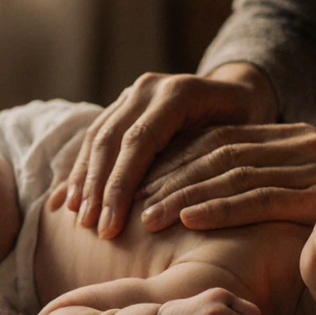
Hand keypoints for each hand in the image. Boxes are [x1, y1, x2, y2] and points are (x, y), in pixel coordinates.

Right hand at [65, 65, 276, 238]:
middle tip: (89, 226)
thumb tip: (177, 208)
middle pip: (111, 139)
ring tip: (76, 215)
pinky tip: (69, 196)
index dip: (120, 185)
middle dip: (97, 186)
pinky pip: (96, 136)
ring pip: (97, 137)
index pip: (139, 142)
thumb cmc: (246, 126)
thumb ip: (207, 162)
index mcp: (178, 93)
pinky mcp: (122, 104)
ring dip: (84, 178)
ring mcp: (133, 93)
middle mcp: (149, 87)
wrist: (239, 92)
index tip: (110, 225)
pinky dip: (83, 167)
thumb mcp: (238, 140)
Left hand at [137, 123, 315, 231]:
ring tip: (146, 217)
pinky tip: (188, 222)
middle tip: (129, 203)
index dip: (175, 162)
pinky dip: (219, 208)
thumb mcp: (315, 185)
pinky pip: (259, 197)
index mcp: (290, 135)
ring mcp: (308, 161)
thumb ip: (278, 184)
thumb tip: (229, 202)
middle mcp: (295, 140)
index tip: (139, 184)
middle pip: (214, 154)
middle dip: (167, 178)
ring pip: (229, 174)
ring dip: (182, 197)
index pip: (217, 142)